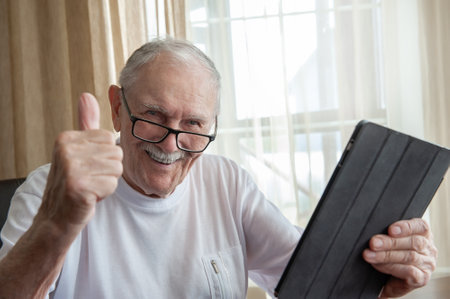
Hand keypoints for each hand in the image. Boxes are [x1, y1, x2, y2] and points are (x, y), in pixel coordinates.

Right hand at [39, 93, 122, 230]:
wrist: (56, 218)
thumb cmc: (72, 183)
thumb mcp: (77, 150)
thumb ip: (85, 124)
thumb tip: (87, 95)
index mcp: (66, 138)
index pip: (109, 138)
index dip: (104, 156)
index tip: (87, 167)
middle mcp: (66, 150)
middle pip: (116, 152)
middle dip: (108, 170)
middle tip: (89, 179)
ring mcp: (71, 168)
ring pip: (117, 168)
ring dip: (107, 182)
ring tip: (89, 187)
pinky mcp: (79, 187)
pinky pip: (113, 184)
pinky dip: (105, 193)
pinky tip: (89, 197)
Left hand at [363, 218, 436, 297]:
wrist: (390, 281)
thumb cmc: (390, 256)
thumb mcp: (391, 241)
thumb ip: (388, 234)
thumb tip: (375, 234)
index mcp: (423, 235)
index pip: (421, 226)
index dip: (406, 227)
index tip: (390, 229)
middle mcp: (429, 249)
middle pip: (414, 242)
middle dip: (390, 242)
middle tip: (373, 243)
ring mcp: (427, 265)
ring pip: (409, 257)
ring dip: (386, 255)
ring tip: (369, 255)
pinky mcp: (422, 279)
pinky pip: (409, 272)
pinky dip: (391, 267)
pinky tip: (378, 265)